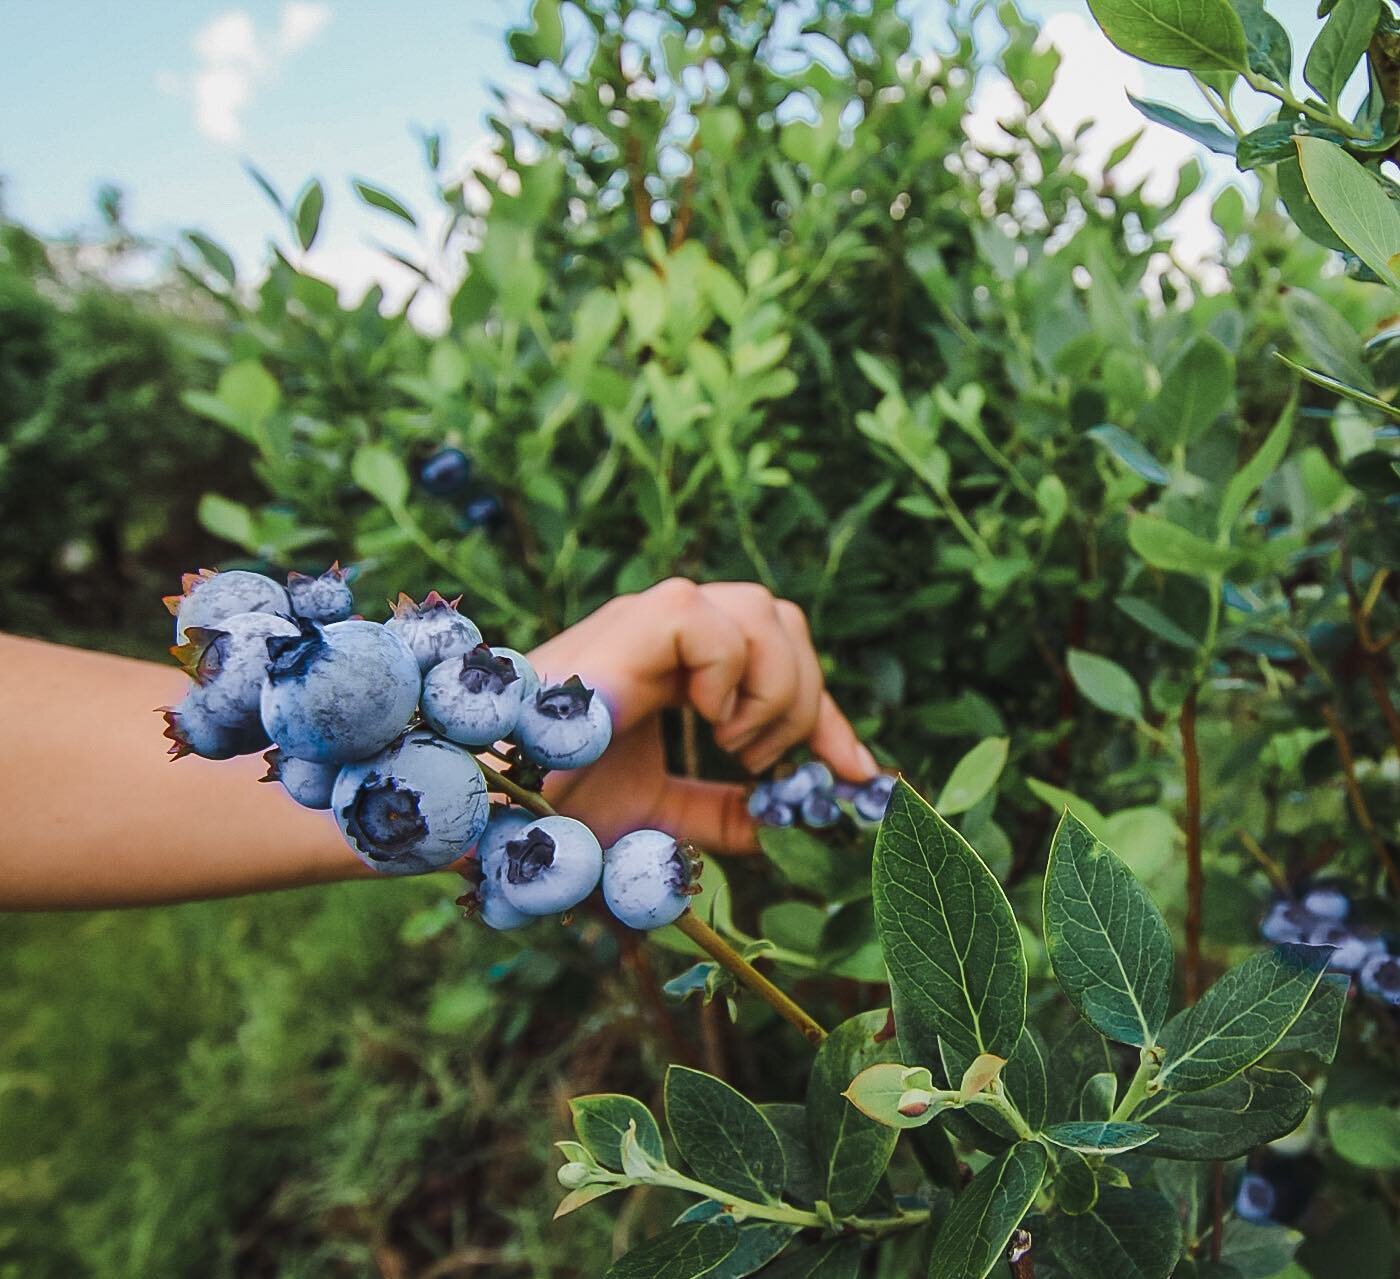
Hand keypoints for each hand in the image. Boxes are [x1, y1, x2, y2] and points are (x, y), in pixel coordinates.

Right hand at [523, 578, 876, 852]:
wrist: (489, 809)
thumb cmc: (553, 814)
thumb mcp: (655, 817)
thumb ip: (718, 814)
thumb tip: (785, 823)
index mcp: (676, 667)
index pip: (778, 665)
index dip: (827, 719)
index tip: (860, 774)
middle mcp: (668, 633)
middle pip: (784, 623)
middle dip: (804, 699)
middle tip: (767, 764)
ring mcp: (648, 619)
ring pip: (765, 609)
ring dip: (772, 690)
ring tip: (734, 747)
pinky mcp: (631, 621)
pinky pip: (711, 619)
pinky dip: (728, 677)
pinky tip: (704, 723)